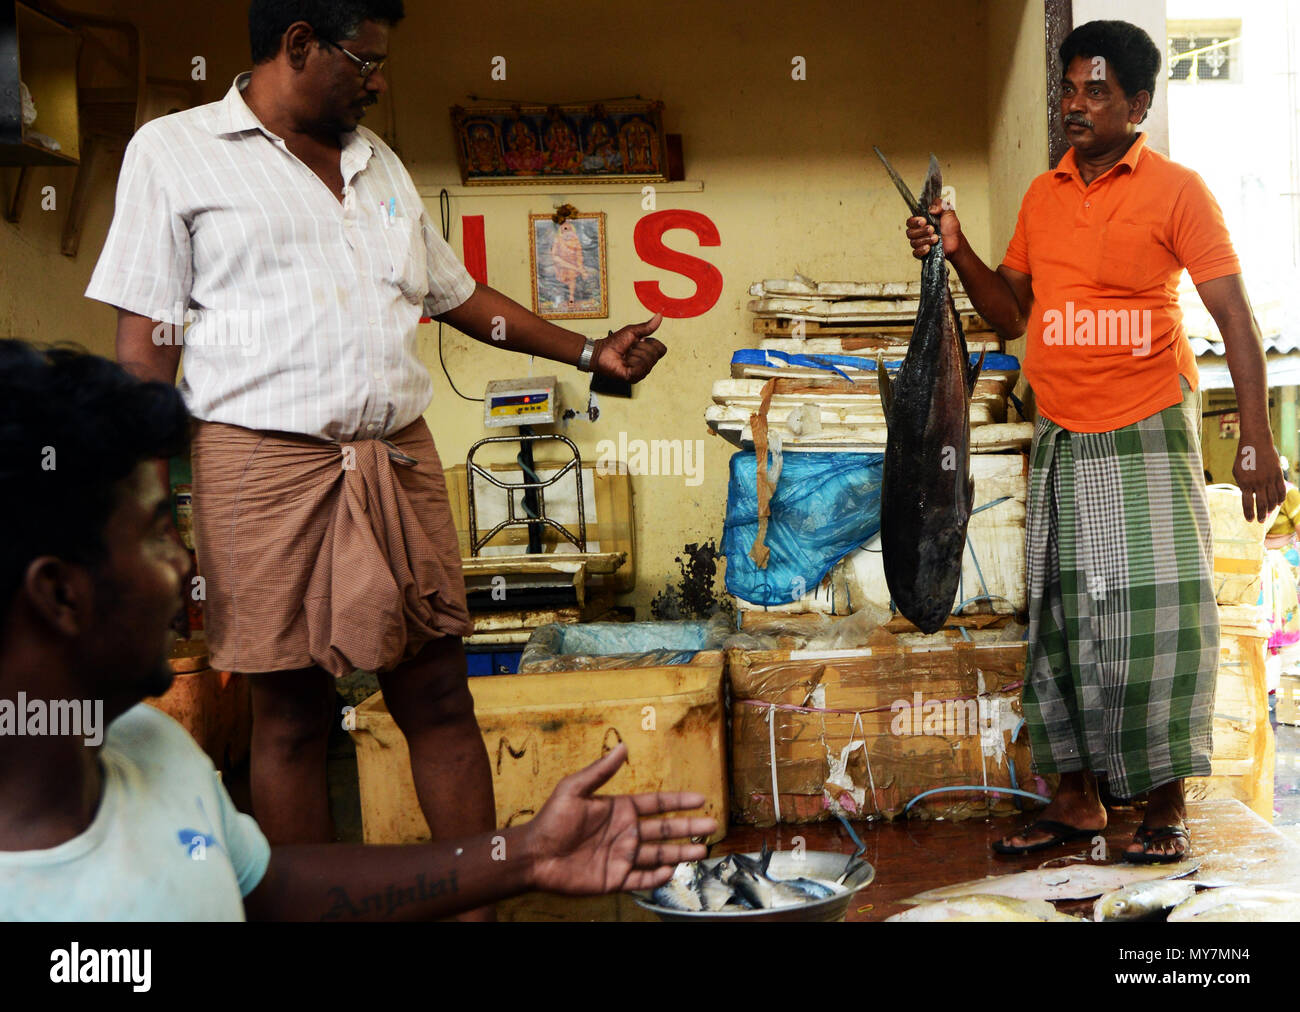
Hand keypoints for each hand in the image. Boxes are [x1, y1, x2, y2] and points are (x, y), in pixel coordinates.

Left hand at [521, 743, 715, 894]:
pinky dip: (657, 877)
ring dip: (681, 853)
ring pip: (659, 855)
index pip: (656, 804)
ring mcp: (621, 856)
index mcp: (620, 810)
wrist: (534, 856)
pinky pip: (641, 879)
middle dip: (688, 828)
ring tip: (703, 851)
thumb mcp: (575, 789)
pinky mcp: (614, 879)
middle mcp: (625, 833)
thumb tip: (622, 745)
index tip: (700, 799)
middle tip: (712, 826)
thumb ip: (601, 771)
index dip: (678, 802)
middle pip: (664, 830)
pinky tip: (671, 871)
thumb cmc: (551, 820)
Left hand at [592, 314, 666, 382]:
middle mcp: (646, 365)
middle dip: (641, 348)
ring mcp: (640, 373)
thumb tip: (659, 316)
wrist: (600, 351)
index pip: (661, 349)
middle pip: (655, 355)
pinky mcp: (632, 377)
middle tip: (630, 349)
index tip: (639, 341)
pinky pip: (640, 368)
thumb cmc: (613, 343)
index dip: (650, 342)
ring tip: (626, 355)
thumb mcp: (632, 331)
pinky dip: (632, 361)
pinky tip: (625, 361)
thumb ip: (647, 326)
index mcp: (648, 355)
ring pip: (648, 361)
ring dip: (635, 354)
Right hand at [906, 199, 961, 259]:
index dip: (914, 221)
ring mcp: (919, 242)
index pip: (910, 221)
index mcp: (922, 221)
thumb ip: (941, 205)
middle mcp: (918, 232)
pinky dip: (921, 250)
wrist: (957, 242)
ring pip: (913, 242)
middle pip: (910, 232)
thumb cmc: (951, 229)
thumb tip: (931, 208)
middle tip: (932, 229)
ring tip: (935, 238)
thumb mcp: (948, 212)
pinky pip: (915, 253)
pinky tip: (929, 247)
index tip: (924, 220)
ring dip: (925, 240)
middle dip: (921, 231)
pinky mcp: (921, 252)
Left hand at [1234, 428, 1286, 521]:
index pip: (1247, 504)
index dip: (1249, 514)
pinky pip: (1281, 490)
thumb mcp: (1237, 472)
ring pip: (1273, 499)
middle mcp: (1258, 483)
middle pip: (1262, 504)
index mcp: (1245, 483)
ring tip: (1268, 513)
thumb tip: (1250, 497)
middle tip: (1261, 521)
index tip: (1250, 521)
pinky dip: (1280, 499)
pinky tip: (1278, 504)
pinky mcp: (1277, 474)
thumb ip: (1243, 485)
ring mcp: (1269, 479)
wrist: (1256, 443)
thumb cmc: (1244, 458)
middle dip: (1262, 514)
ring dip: (1271, 508)